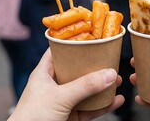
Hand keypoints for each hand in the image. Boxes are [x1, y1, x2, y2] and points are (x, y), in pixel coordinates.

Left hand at [9, 49, 123, 120]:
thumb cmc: (32, 117)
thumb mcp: (60, 97)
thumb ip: (85, 86)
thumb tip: (109, 74)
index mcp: (44, 73)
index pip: (59, 51)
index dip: (73, 43)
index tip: (90, 37)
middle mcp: (54, 85)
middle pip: (77, 70)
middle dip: (94, 66)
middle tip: (110, 59)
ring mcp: (63, 102)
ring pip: (86, 91)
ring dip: (102, 87)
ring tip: (118, 79)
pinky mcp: (71, 117)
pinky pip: (90, 109)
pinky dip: (104, 105)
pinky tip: (116, 101)